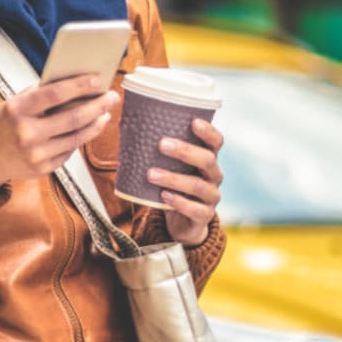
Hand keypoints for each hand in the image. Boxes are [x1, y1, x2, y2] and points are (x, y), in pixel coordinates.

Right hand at [0, 74, 119, 189]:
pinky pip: (69, 151)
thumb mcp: (14, 103)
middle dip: (98, 105)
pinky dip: (80, 138)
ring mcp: (36, 154)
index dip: (79, 85)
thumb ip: (40, 95)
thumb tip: (76, 85)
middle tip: (112, 96)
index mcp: (17, 110)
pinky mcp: (43, 168)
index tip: (97, 79)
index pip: (55, 94)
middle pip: (73, 117)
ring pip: (77, 137)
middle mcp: (27, 133)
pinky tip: (87, 129)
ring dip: (96, 123)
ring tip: (105, 113)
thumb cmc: (3, 124)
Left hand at [149, 118, 223, 245]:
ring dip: (174, 178)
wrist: (181, 220)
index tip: (193, 122)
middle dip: (185, 151)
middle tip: (161, 144)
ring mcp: (211, 196)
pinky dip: (179, 202)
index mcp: (207, 159)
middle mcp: (214, 176)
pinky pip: (195, 209)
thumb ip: (157, 149)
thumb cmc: (172, 185)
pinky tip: (163, 196)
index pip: (216, 142)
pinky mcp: (204, 215)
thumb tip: (125, 122)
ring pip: (198, 185)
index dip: (208, 132)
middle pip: (207, 160)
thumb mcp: (169, 166)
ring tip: (151, 174)